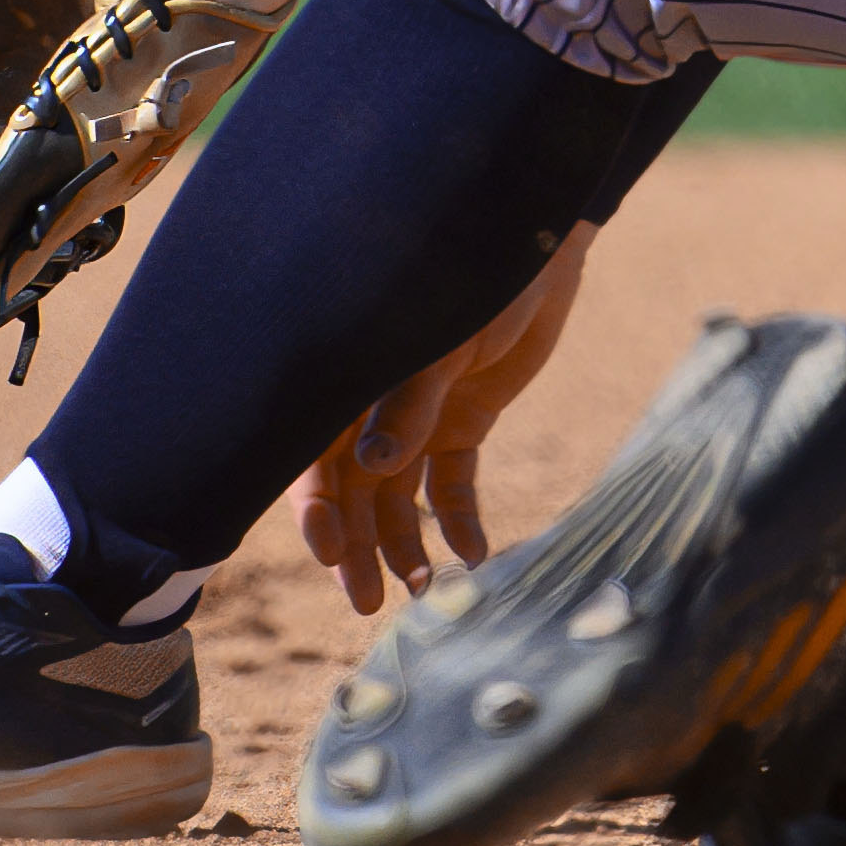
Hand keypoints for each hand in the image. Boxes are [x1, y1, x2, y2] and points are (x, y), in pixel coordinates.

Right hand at [297, 222, 595, 614]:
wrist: (535, 240)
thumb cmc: (473, 270)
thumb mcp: (439, 334)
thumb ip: (408, 399)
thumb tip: (377, 467)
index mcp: (343, 380)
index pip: (310, 458)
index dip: (315, 509)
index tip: (329, 552)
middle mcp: (370, 405)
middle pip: (350, 491)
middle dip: (355, 548)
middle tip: (367, 606)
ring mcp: (416, 416)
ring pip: (397, 497)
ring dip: (404, 545)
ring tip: (425, 592)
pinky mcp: (462, 420)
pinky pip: (452, 484)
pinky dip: (459, 520)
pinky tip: (472, 556)